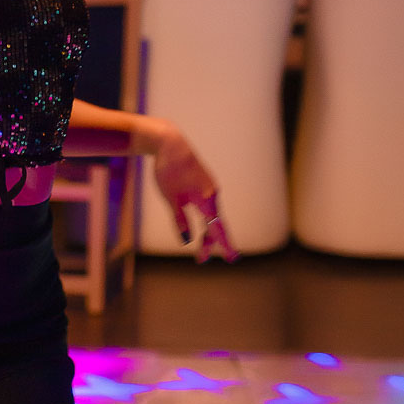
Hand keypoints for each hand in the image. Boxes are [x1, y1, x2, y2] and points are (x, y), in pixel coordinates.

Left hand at [147, 122, 237, 262]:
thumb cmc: (169, 172)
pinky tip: (202, 222)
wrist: (170, 143)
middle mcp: (212, 194)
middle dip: (210, 242)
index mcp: (206, 200)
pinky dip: (206, 218)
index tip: (233, 259)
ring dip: (207, 231)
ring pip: (211, 215)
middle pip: (215, 224)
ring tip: (201, 246)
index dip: (225, 245)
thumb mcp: (171, 200)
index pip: (218, 228)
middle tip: (201, 259)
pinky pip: (208, 206)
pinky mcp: (204, 182)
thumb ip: (180, 221)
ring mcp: (209, 187)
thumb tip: (187, 241)